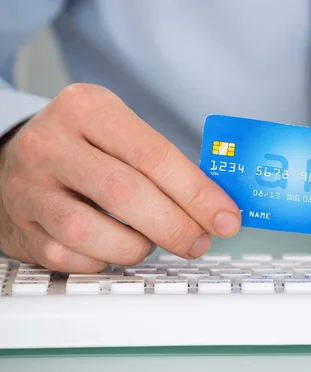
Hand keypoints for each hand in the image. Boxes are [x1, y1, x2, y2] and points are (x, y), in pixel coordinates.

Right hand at [0, 84, 240, 271]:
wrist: (15, 156)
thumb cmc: (84, 146)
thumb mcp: (121, 132)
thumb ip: (165, 165)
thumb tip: (217, 208)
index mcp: (87, 108)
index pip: (153, 155)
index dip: (197, 193)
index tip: (226, 218)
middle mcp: (51, 144)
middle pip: (125, 193)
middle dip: (175, 226)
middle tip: (199, 241)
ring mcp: (28, 187)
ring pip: (90, 232)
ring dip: (135, 247)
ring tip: (149, 242)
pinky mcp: (20, 227)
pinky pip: (68, 257)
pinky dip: (103, 261)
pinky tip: (113, 248)